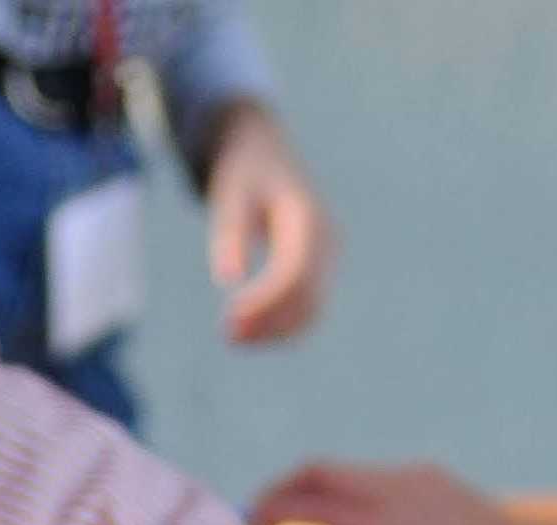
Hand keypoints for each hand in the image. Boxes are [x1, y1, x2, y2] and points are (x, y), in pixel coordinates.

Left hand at [206, 104, 336, 345]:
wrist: (265, 155)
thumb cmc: (243, 174)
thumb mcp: (231, 195)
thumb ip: (231, 232)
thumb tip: (228, 280)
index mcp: (308, 217)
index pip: (294, 274)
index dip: (265, 303)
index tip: (230, 319)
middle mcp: (327, 239)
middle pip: (308, 298)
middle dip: (269, 323)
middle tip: (227, 336)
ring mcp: (330, 258)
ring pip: (311, 312)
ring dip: (275, 332)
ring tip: (233, 337)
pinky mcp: (322, 271)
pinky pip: (308, 309)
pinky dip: (281, 327)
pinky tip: (249, 330)